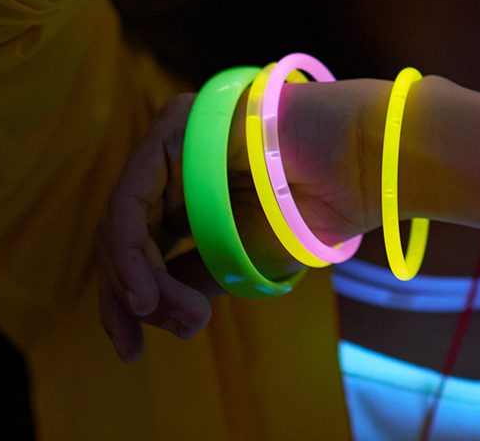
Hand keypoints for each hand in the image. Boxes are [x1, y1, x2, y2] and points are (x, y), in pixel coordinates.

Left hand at [95, 80, 384, 361]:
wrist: (359, 163)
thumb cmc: (312, 206)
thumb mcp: (239, 257)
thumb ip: (190, 275)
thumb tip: (144, 306)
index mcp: (188, 186)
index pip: (136, 245)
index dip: (124, 301)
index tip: (133, 350)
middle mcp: (171, 159)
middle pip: (120, 236)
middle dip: (126, 300)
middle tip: (143, 346)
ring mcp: (171, 139)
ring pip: (119, 224)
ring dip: (137, 284)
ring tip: (183, 319)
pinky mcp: (173, 129)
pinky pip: (130, 202)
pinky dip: (132, 255)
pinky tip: (150, 294)